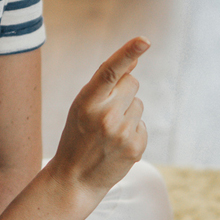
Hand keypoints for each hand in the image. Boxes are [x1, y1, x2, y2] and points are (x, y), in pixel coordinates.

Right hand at [49, 37, 149, 193]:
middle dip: (123, 92)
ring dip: (128, 113)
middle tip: (105, 112)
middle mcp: (105, 116)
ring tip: (108, 132)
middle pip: (132, 82)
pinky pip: (143, 124)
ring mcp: (122, 133)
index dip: (128, 53)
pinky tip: (117, 144)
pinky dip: (133, 131)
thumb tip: (134, 61)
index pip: (109, 71)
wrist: (75, 178)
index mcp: (86, 102)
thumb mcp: (82, 107)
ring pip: (139, 104)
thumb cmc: (77, 136)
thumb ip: (105, 83)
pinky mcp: (136, 146)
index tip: (144, 40)